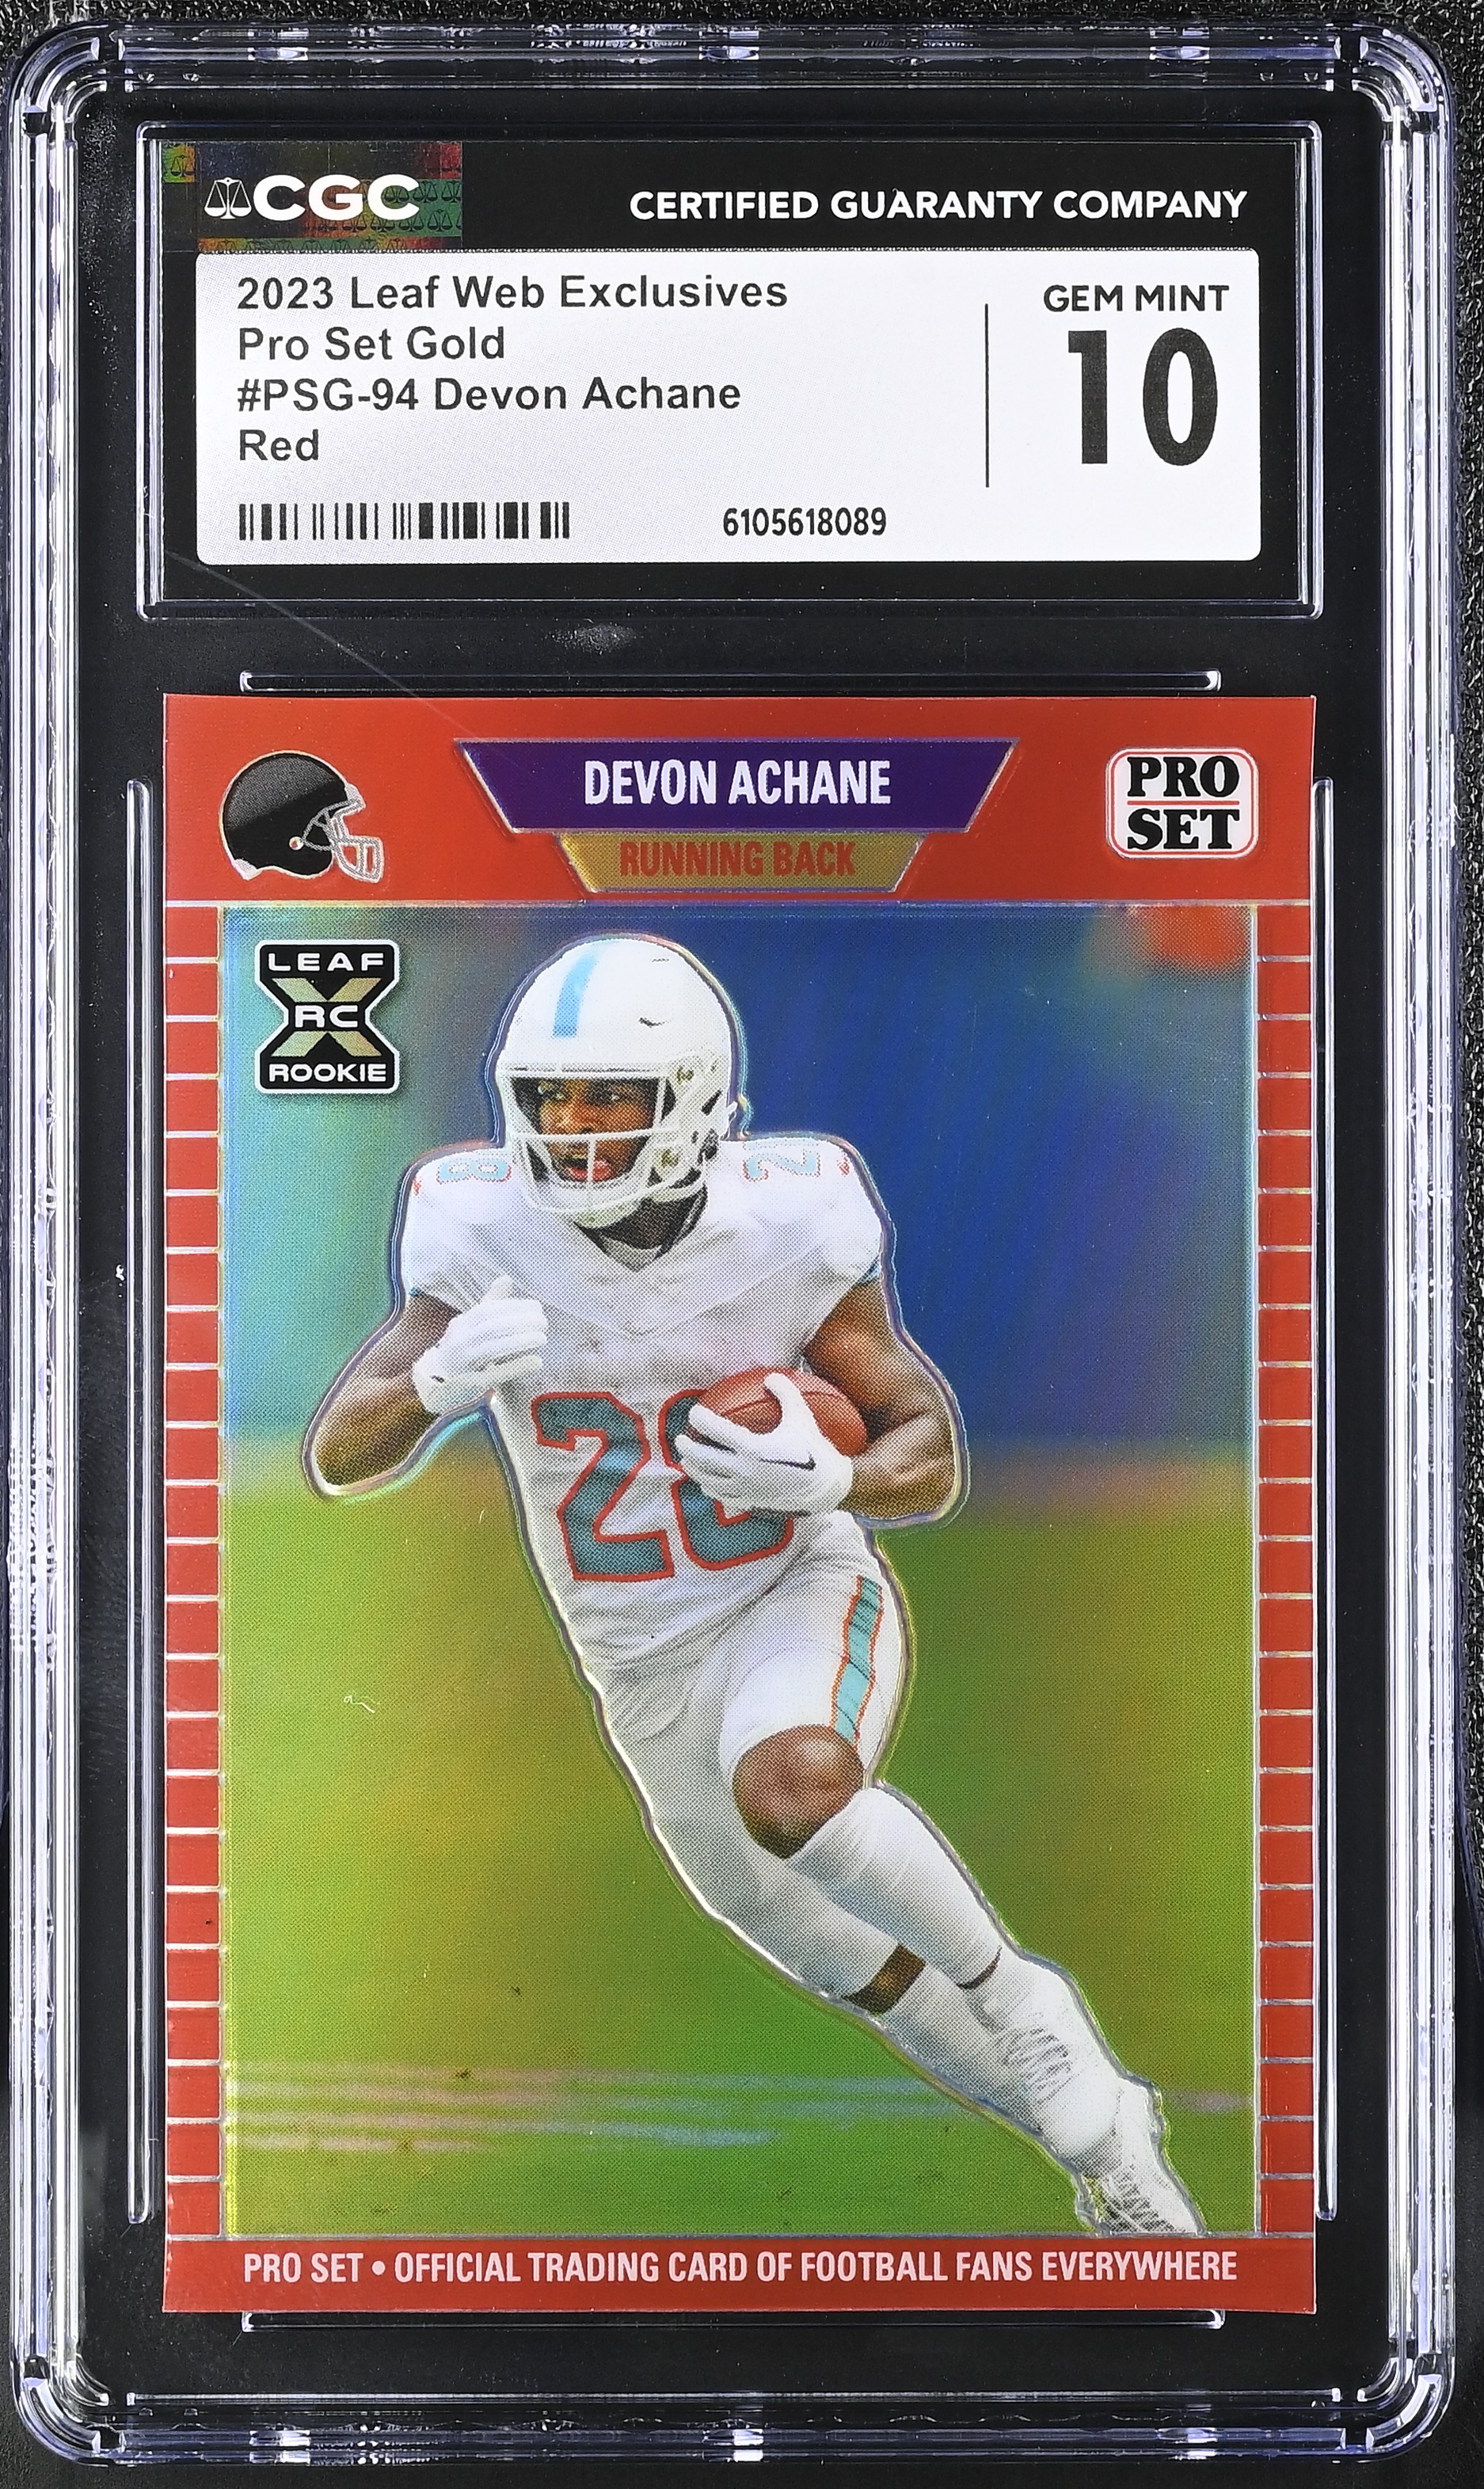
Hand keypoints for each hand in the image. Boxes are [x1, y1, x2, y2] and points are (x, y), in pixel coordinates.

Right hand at [410, 1276, 546, 1416]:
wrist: (437, 1386)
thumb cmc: (461, 1351)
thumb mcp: (471, 1326)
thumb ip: (490, 1305)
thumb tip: (506, 1279)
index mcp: (461, 1324)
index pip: (488, 1311)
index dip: (513, 1307)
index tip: (537, 1307)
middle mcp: (458, 1341)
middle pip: (491, 1327)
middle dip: (520, 1322)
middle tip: (544, 1322)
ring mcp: (462, 1363)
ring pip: (491, 1348)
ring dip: (519, 1341)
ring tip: (542, 1338)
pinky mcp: (470, 1384)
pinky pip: (494, 1374)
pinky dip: (516, 1367)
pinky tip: (537, 1362)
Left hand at [675, 1372, 853, 1517]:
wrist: (825, 1489)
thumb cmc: (814, 1450)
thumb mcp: (802, 1416)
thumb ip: (785, 1392)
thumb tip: (770, 1376)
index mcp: (752, 1448)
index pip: (715, 1431)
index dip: (700, 1418)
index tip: (694, 1412)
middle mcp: (743, 1470)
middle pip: (702, 1458)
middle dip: (687, 1447)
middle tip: (681, 1438)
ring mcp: (744, 1489)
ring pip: (707, 1480)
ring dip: (694, 1469)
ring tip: (688, 1461)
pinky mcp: (749, 1502)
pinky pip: (721, 1496)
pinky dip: (709, 1487)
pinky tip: (707, 1483)